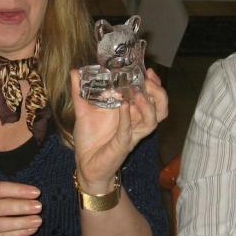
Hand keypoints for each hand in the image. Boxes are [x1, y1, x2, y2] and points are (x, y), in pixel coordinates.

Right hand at [0, 181, 42, 235]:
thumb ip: (7, 195)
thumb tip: (35, 194)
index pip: (0, 189)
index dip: (18, 190)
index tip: (36, 192)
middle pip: (0, 207)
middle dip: (20, 206)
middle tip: (39, 206)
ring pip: (1, 224)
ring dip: (21, 222)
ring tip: (38, 220)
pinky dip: (18, 233)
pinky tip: (31, 229)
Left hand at [70, 67, 167, 191]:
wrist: (84, 164)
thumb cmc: (89, 139)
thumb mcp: (83, 110)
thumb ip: (79, 91)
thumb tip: (75, 71)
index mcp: (130, 111)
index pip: (151, 96)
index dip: (154, 83)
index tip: (147, 71)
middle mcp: (136, 122)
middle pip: (160, 108)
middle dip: (158, 93)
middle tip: (148, 80)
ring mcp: (132, 134)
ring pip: (152, 121)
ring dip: (148, 105)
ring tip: (138, 93)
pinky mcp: (123, 145)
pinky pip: (129, 132)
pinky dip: (127, 118)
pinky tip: (123, 106)